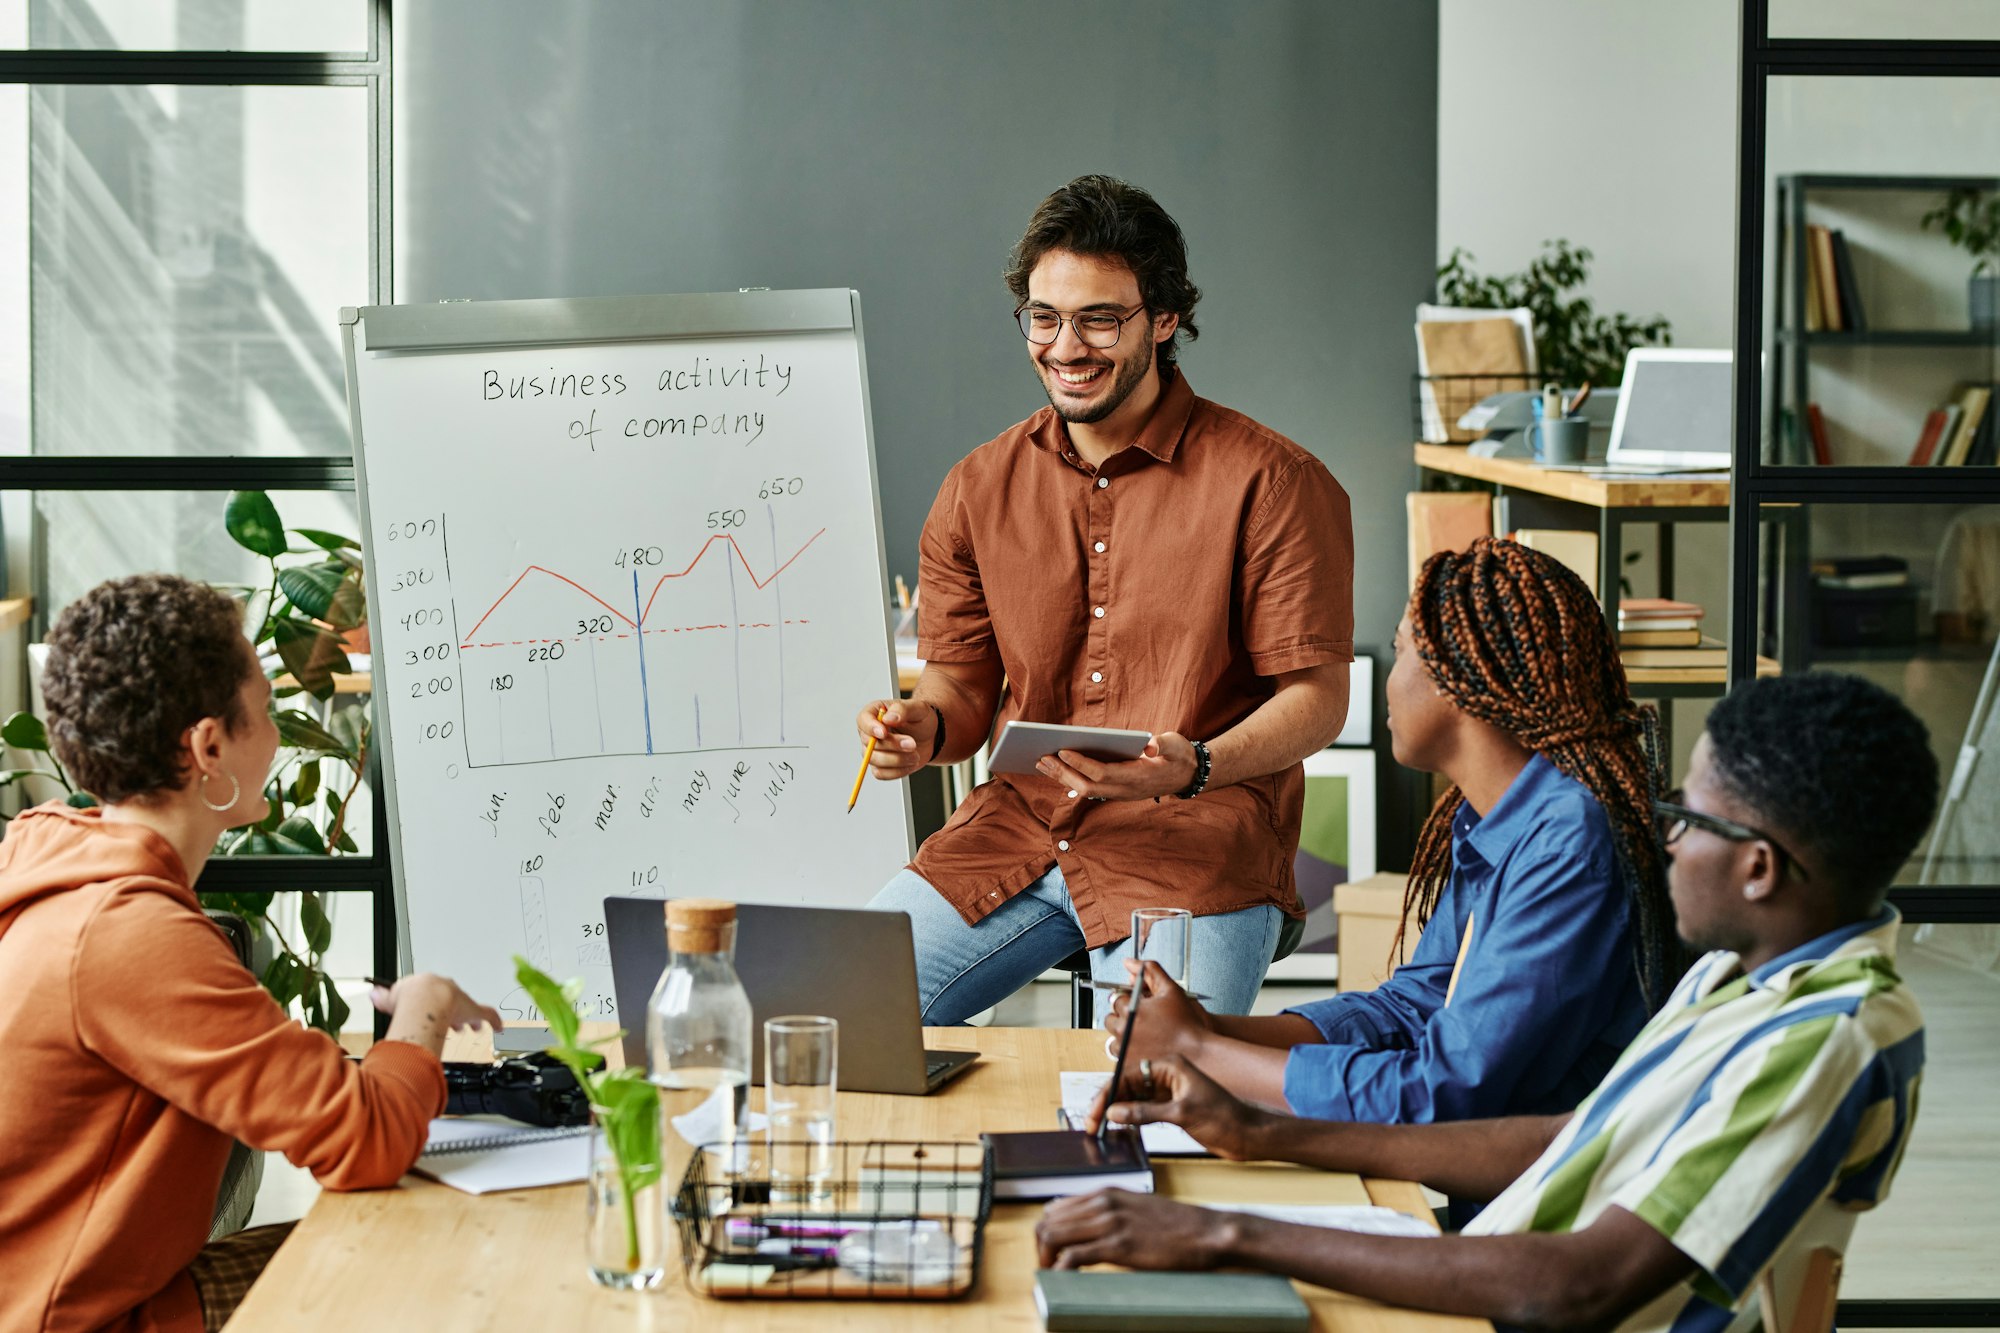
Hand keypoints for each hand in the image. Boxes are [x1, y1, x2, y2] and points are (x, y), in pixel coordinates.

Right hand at [371, 973, 503, 1032]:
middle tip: (452, 1023)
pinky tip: (499, 1027)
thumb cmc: (410, 997)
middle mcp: (449, 991)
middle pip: (453, 1001)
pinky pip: (489, 1015)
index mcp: (430, 985)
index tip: (429, 1012)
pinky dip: (494, 1021)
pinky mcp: (474, 1011)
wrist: (425, 998)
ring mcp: (463, 1001)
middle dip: (452, 1012)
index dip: (431, 1004)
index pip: (433, 993)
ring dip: (470, 1019)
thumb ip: (384, 996)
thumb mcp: (390, 996)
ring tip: (471, 1027)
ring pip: (469, 1009)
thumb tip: (374, 994)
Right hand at [856, 698, 937, 779]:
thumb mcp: (917, 708)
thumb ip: (902, 710)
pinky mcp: (880, 766)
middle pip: (870, 744)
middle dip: (893, 746)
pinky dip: (898, 771)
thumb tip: (888, 718)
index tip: (884, 733)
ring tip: (915, 754)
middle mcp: (869, 733)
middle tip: (912, 744)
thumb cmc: (920, 719)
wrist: (930, 736)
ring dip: (898, 760)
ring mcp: (872, 751)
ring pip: (875, 761)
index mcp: (874, 713)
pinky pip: (881, 774)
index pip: (863, 720)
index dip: (871, 728)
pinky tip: (910, 762)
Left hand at [1037, 731, 1196, 800]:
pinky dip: (1071, 779)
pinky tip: (1057, 769)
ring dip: (1062, 778)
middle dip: (1063, 773)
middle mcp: (1126, 790)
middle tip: (1041, 758)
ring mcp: (1121, 794)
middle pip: (1088, 786)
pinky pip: (1090, 789)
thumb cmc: (1179, 755)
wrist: (1188, 775)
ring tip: (1041, 763)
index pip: (1103, 773)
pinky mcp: (1117, 792)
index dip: (1081, 763)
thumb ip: (1164, 744)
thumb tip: (1151, 744)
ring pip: (1086, 790)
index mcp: (1138, 776)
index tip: (1062, 751)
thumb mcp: (1176, 745)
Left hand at [1037, 1189, 1238, 1270]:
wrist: (1204, 1232)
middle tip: (1049, 1269)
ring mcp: (1109, 1222)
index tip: (1051, 1253)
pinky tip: (1066, 1281)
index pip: (1055, 1207)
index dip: (1047, 1232)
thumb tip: (1085, 1228)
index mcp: (1106, 1192)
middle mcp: (1103, 1202)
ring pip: (1053, 1236)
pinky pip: (1073, 1257)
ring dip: (1047, 1260)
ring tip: (1054, 1276)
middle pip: (1048, 1221)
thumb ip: (1111, 1212)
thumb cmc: (1175, 1225)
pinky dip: (1061, 1271)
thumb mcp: (1136, 1208)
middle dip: (1041, 1248)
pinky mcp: (1118, 1245)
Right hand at [1086, 1052, 1268, 1160]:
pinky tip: (1120, 1128)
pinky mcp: (1171, 1109)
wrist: (1248, 1135)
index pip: (1128, 1074)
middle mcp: (1166, 1076)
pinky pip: (1142, 1110)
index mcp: (1170, 1066)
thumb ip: (1146, 1112)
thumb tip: (1115, 1112)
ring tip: (1100, 1128)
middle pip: (1127, 1085)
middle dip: (1108, 1103)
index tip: (1096, 1112)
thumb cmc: (1226, 1117)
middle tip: (1092, 1123)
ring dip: (1116, 1112)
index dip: (1108, 1093)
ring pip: (1132, 1098)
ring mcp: (1168, 1093)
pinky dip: (1129, 1119)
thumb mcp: (1182, 1113)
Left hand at [1104, 959, 1210, 1066]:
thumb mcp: (1170, 989)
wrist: (1196, 1053)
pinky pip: (1118, 1052)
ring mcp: (1124, 1049)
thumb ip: (1150, 971)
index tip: (1142, 1004)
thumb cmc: (1186, 1023)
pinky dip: (1126, 1048)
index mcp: (1131, 1010)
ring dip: (1123, 1032)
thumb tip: (1130, 962)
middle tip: (1143, 1018)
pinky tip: (1143, 1044)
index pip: (1117, 997)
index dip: (1131, 998)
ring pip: (1113, 1036)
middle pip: (1111, 1017)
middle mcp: (1123, 1030)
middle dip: (1124, 1015)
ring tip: (1143, 1032)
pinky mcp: (1127, 1064)